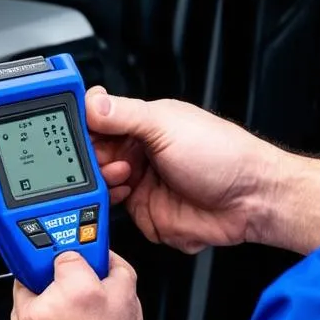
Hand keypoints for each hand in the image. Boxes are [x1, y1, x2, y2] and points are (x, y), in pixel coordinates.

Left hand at [10, 249, 141, 319]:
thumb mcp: (126, 292)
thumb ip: (114, 264)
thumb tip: (104, 256)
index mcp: (68, 289)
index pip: (61, 254)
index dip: (73, 256)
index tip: (77, 260)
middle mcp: (40, 309)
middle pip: (36, 275)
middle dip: (52, 276)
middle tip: (72, 282)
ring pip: (29, 302)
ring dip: (45, 300)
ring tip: (71, 309)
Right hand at [85, 87, 283, 253]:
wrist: (253, 199)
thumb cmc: (224, 155)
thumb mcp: (168, 125)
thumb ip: (125, 115)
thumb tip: (91, 102)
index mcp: (144, 125)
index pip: (98, 123)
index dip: (81, 128)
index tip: (67, 133)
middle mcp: (141, 154)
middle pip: (93, 159)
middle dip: (90, 162)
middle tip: (101, 160)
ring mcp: (143, 186)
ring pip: (101, 189)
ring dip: (105, 186)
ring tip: (125, 179)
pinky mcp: (148, 215)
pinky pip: (118, 218)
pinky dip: (120, 212)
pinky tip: (128, 200)